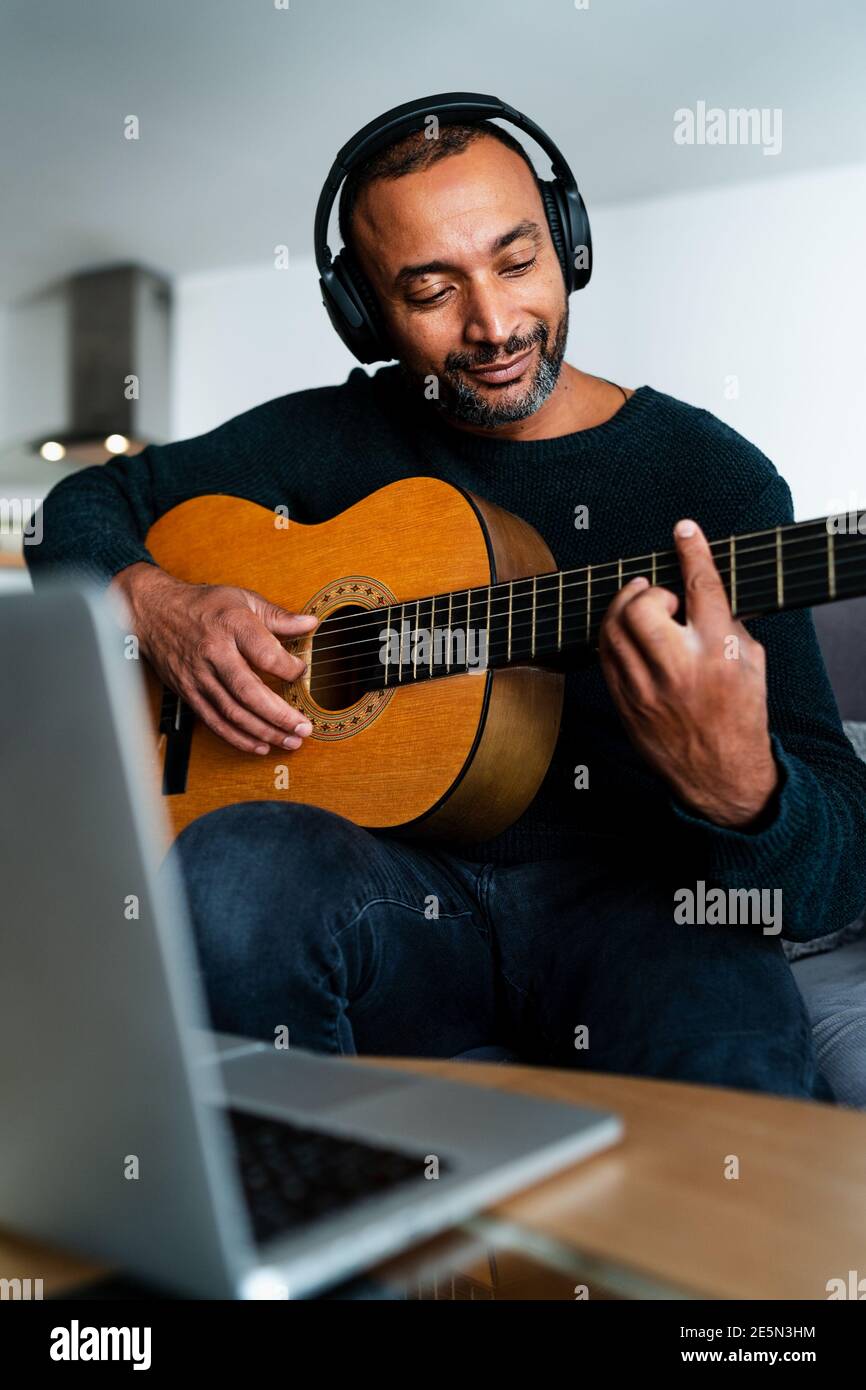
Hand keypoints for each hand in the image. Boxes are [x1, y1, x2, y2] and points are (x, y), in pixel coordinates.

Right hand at [113, 563, 317, 755]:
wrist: (153, 612)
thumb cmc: (202, 605)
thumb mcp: (242, 599)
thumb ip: (277, 616)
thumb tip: (310, 624)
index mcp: (231, 625)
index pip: (265, 653)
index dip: (289, 668)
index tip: (302, 672)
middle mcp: (214, 653)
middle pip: (248, 691)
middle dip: (279, 715)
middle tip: (304, 727)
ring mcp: (199, 676)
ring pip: (233, 712)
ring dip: (264, 732)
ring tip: (291, 741)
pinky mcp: (189, 693)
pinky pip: (215, 721)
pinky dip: (238, 738)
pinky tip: (261, 745)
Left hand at [597, 519, 778, 827]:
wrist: (719, 774)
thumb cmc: (740, 713)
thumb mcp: (752, 661)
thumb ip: (726, 621)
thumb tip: (695, 587)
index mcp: (720, 654)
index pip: (701, 588)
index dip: (692, 551)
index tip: (684, 529)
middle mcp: (680, 670)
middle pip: (642, 606)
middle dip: (648, 591)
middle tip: (662, 599)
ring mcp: (646, 689)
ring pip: (613, 627)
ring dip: (624, 606)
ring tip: (643, 609)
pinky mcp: (623, 703)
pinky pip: (604, 653)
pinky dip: (613, 633)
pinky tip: (628, 634)